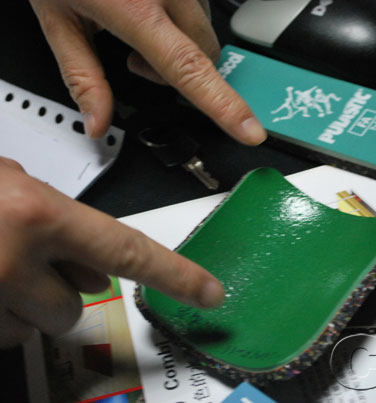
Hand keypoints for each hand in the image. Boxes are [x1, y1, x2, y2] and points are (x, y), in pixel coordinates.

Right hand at [0, 157, 224, 347]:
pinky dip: (6, 313)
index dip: (176, 275)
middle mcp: (16, 260)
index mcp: (37, 214)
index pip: (130, 252)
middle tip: (30, 252)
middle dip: (67, 283)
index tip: (208, 292)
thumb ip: (63, 217)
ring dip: (32, 300)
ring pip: (45, 321)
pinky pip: (11, 333)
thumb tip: (98, 266)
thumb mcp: (8, 182)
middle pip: (83, 298)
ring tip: (0, 262)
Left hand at [28, 0, 265, 144]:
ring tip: (140, 27)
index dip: (223, 104)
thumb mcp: (58, 21)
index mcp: (135, 7)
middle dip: (179, 71)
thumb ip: (83, 78)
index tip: (250, 129)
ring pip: (204, 32)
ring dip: (180, 44)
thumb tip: (98, 123)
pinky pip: (200, 8)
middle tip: (134, 57)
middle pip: (204, 55)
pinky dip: (180, 20)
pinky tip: (150, 8)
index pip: (189, 68)